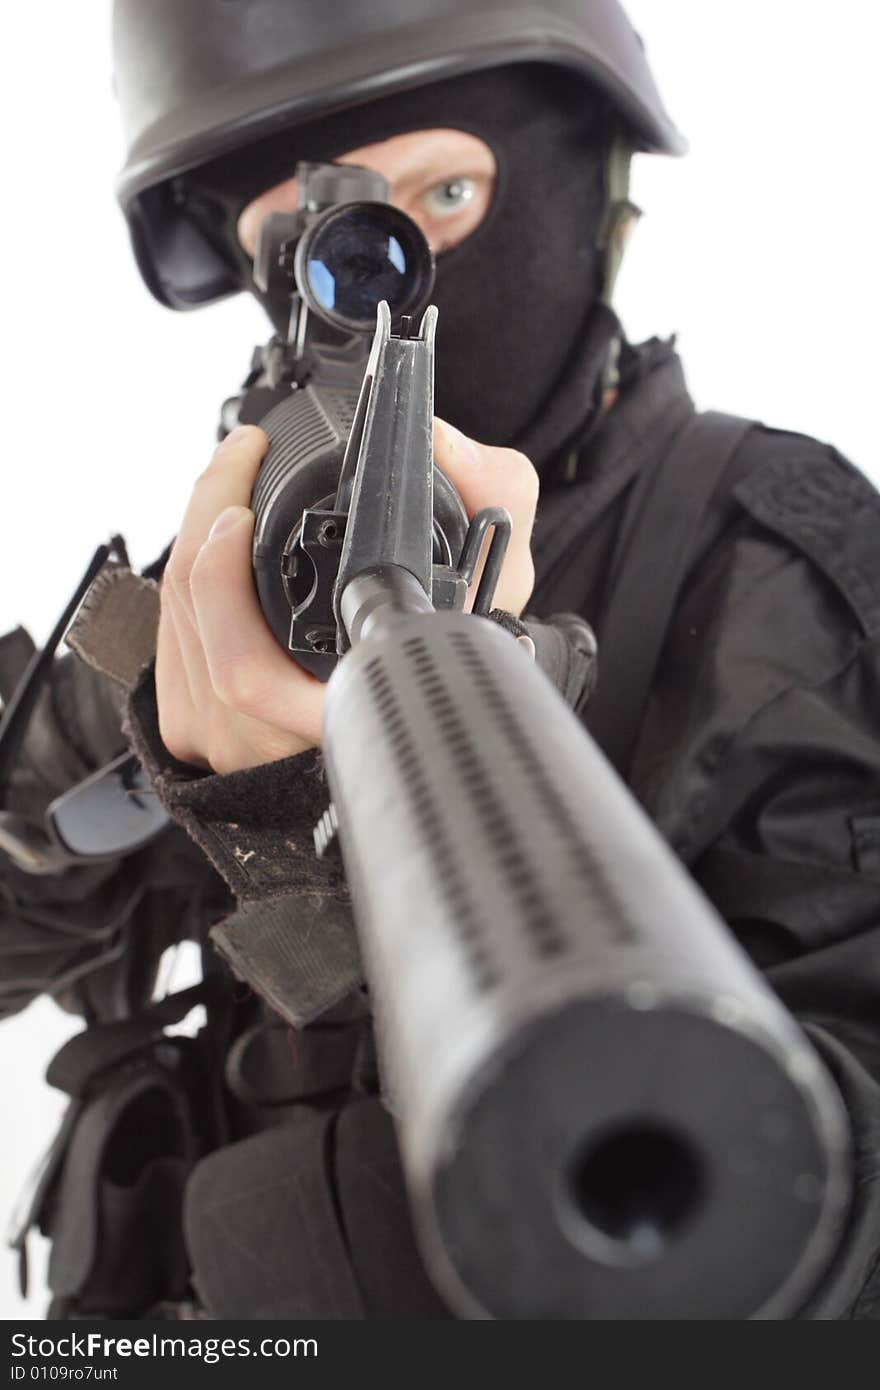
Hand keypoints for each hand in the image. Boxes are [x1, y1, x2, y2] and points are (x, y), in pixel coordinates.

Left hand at [156, 419, 538, 774]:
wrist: (425, 708)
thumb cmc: (461, 652)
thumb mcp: (503, 577)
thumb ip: (493, 497)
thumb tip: (439, 443)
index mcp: (335, 721)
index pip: (246, 673)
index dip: (223, 584)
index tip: (241, 510)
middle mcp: (271, 746)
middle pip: (195, 628)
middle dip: (203, 521)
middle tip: (239, 460)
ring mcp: (225, 743)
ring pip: (176, 627)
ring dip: (192, 540)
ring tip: (229, 483)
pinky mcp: (194, 728)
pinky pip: (166, 643)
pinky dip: (185, 580)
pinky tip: (212, 544)